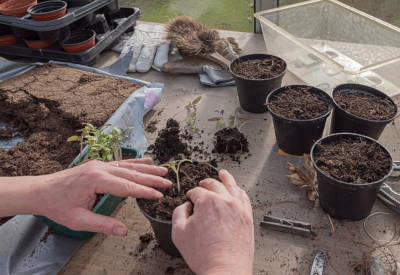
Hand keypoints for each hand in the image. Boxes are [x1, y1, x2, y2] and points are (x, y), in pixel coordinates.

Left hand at [33, 158, 170, 235]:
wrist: (40, 190)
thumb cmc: (58, 206)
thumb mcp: (79, 220)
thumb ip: (103, 224)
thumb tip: (124, 230)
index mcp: (96, 180)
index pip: (127, 186)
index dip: (145, 191)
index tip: (159, 195)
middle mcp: (100, 168)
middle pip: (132, 174)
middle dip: (152, 179)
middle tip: (168, 182)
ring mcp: (99, 164)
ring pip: (128, 166)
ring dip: (147, 168)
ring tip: (163, 170)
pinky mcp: (98, 164)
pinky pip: (120, 162)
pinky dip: (135, 162)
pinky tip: (146, 160)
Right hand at [172, 170, 253, 274]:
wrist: (225, 269)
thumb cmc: (203, 255)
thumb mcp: (179, 233)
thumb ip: (179, 213)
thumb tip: (186, 206)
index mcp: (207, 201)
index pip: (197, 191)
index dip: (191, 195)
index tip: (190, 199)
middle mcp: (224, 200)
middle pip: (214, 185)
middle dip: (205, 184)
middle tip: (202, 185)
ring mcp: (238, 207)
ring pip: (232, 186)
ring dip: (225, 178)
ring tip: (223, 173)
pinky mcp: (247, 216)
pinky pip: (244, 197)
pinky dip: (239, 191)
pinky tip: (237, 190)